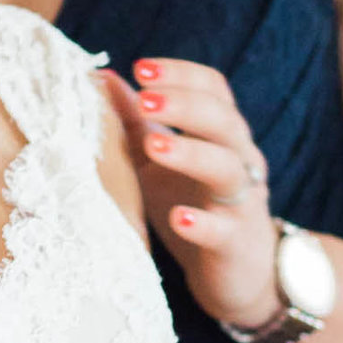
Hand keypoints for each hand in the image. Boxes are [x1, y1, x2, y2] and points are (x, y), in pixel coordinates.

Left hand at [103, 60, 278, 327]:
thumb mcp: (160, 160)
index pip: (214, 90)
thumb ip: (136, 122)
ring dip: (191, 153)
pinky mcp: (235, 243)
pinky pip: (223, 230)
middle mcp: (240, 160)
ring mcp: (241, 202)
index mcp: (223, 135)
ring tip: (154, 144)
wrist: (239, 275)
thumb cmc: (194, 205)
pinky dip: (201, 222)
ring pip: (228, 168)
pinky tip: (176, 217)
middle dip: (185, 105)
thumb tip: (101, 78)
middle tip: (145, 97)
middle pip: (224, 120)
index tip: (141, 67)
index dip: (183, 74)